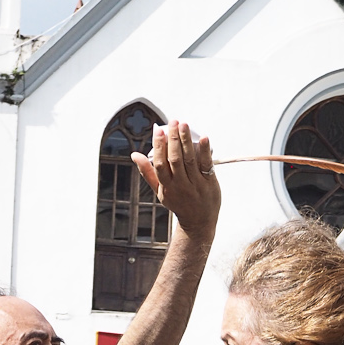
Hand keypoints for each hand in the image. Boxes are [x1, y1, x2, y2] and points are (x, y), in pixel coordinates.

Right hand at [133, 121, 219, 241]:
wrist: (198, 222)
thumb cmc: (178, 203)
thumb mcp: (160, 191)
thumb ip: (147, 172)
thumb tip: (134, 155)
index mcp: (166, 186)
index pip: (160, 164)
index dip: (158, 147)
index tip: (158, 131)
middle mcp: (180, 185)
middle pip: (175, 159)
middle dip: (173, 139)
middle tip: (172, 121)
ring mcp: (195, 184)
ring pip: (189, 160)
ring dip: (186, 140)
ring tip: (184, 124)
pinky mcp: (209, 183)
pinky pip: (206, 165)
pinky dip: (205, 151)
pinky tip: (204, 137)